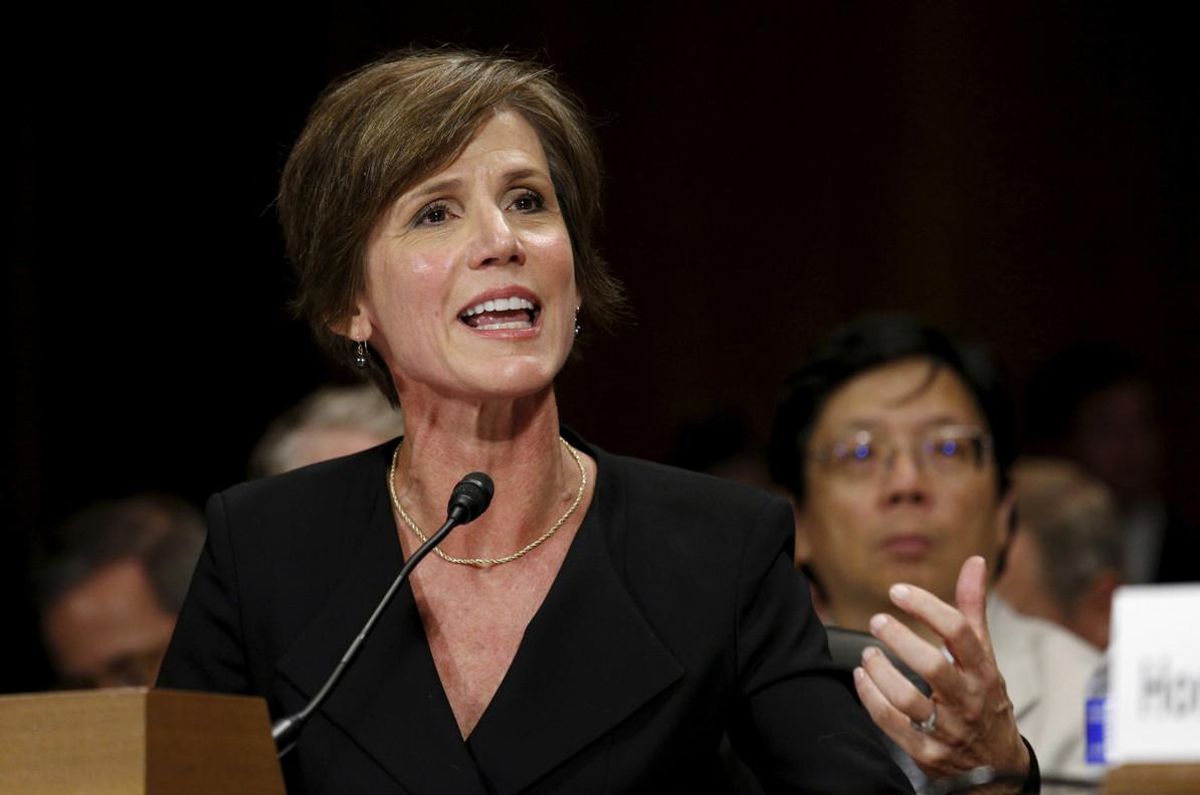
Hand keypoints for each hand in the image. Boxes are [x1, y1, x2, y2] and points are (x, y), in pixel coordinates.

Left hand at [852, 556, 1029, 790]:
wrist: (997, 765)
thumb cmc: (985, 698)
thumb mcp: (985, 655)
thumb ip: (972, 609)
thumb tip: (974, 561)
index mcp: (983, 672)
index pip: (959, 632)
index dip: (926, 607)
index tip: (897, 591)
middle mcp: (967, 700)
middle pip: (932, 666)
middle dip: (899, 639)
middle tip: (877, 620)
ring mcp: (947, 729)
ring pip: (906, 699)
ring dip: (880, 671)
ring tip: (868, 654)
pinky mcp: (926, 751)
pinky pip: (891, 723)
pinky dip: (870, 698)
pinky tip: (861, 678)